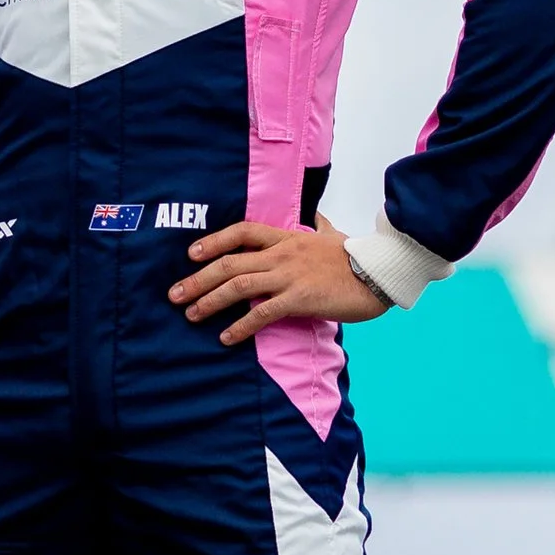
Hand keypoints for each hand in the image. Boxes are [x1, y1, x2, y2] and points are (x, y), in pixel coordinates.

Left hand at [167, 212, 388, 347]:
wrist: (380, 272)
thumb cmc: (357, 256)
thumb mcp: (334, 235)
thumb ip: (320, 227)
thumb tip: (317, 217)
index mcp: (287, 237)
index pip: (241, 232)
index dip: (213, 242)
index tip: (191, 254)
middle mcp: (282, 254)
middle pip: (229, 263)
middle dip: (197, 279)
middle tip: (174, 294)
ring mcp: (289, 276)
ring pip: (238, 286)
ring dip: (209, 301)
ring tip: (191, 315)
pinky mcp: (300, 299)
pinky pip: (262, 313)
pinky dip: (240, 326)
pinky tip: (226, 337)